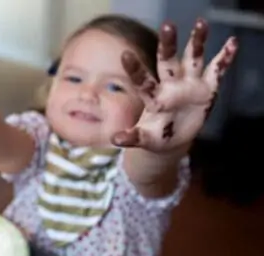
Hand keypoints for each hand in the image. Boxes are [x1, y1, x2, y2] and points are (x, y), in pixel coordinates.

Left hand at [112, 18, 237, 152]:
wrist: (172, 139)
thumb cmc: (155, 137)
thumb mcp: (145, 139)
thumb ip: (133, 137)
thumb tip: (115, 139)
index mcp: (154, 98)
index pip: (143, 81)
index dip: (135, 69)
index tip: (125, 55)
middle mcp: (170, 85)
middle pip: (168, 61)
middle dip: (168, 45)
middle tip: (167, 26)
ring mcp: (188, 84)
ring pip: (193, 58)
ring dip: (197, 42)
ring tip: (201, 24)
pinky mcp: (207, 88)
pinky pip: (216, 70)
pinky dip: (225, 57)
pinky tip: (232, 43)